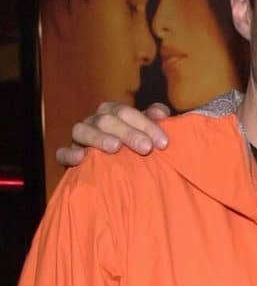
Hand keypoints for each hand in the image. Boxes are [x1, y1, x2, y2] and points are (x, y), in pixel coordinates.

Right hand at [56, 102, 171, 168]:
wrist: (115, 174)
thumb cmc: (134, 150)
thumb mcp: (146, 134)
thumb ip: (154, 122)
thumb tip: (161, 112)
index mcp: (113, 113)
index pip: (127, 112)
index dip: (146, 124)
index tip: (163, 143)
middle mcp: (95, 121)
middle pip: (107, 119)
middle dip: (128, 132)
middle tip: (146, 148)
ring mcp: (80, 138)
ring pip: (83, 130)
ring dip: (99, 137)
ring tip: (115, 147)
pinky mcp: (69, 156)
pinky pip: (63, 153)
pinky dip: (69, 154)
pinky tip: (80, 158)